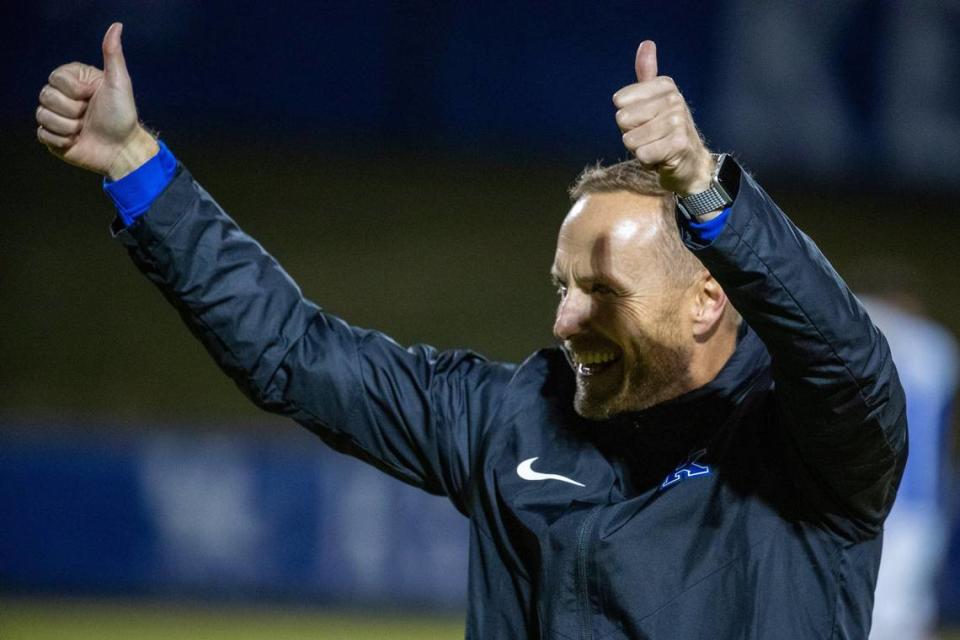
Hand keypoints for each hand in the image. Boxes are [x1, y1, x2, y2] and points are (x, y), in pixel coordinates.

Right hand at [36, 22, 157, 179]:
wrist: (123, 149)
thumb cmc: (123, 116)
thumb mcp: (119, 82)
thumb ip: (113, 55)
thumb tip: (116, 26)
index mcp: (74, 81)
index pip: (56, 78)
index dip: (75, 90)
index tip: (93, 96)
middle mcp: (62, 97)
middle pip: (46, 96)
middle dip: (73, 110)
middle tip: (89, 115)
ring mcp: (56, 117)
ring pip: (42, 115)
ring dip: (68, 126)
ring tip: (84, 129)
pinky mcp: (52, 137)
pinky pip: (42, 133)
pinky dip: (61, 140)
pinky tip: (76, 141)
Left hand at [612, 41, 713, 195]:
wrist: (690, 163)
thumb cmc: (664, 131)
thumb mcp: (654, 100)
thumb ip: (647, 74)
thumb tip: (647, 43)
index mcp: (666, 85)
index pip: (620, 101)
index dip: (627, 118)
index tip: (645, 121)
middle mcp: (674, 99)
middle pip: (623, 119)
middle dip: (631, 134)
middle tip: (651, 137)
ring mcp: (678, 121)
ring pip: (630, 139)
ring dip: (639, 149)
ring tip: (656, 147)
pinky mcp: (678, 144)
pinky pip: (642, 154)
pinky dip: (647, 162)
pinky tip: (661, 159)